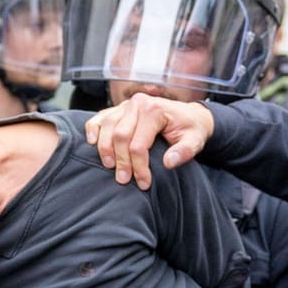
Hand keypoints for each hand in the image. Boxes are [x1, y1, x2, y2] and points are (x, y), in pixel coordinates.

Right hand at [83, 93, 214, 189]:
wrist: (189, 115)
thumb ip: (184, 151)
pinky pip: (98, 118)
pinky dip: (92, 130)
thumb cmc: (190, 129)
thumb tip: (169, 163)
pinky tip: (92, 143)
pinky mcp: (117, 109)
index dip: (139, 167)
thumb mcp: (195, 140)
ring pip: (106, 127)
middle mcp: (137, 104)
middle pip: (120, 136)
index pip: (139, 143)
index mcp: (154, 109)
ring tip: (110, 167)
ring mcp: (124, 105)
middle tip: (124, 180)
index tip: (144, 183)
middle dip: (121, 161)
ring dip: (105, 149)